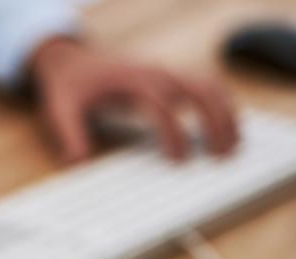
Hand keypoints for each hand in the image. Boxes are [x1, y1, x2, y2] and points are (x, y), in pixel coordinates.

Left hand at [29, 37, 238, 161]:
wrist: (72, 60)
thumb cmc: (70, 86)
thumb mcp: (60, 110)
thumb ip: (70, 135)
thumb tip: (79, 162)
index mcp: (131, 81)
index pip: (161, 105)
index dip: (173, 132)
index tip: (179, 159)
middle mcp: (155, 73)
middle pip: (198, 89)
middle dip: (215, 121)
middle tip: (222, 156)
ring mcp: (167, 72)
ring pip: (210, 85)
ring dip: (227, 113)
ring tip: (234, 145)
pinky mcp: (172, 77)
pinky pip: (207, 85)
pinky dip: (223, 104)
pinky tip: (229, 127)